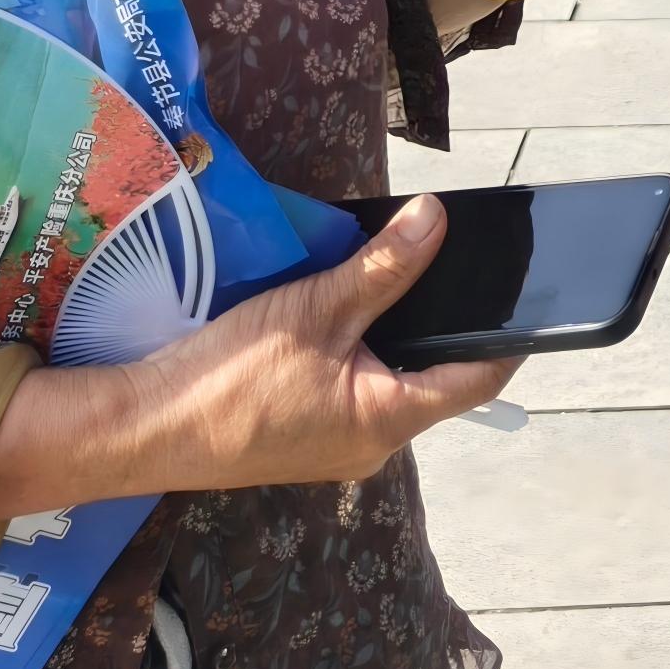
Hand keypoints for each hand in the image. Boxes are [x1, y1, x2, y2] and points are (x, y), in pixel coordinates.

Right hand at [111, 195, 517, 491]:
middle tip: (454, 270)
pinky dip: (355, 356)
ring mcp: (336, 448)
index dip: (506, 339)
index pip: (478, 380)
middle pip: (432, 380)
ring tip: (400, 282)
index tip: (525, 297)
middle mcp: (373, 446)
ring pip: (387, 384)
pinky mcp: (302, 441)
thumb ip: (384, 268)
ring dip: (392, 339)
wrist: (144, 428)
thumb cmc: (231, 376)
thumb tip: (438, 219)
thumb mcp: (316, 309)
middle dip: (441, 328)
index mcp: (390, 420)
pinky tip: (343, 316)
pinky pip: (349, 393)